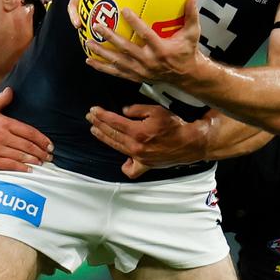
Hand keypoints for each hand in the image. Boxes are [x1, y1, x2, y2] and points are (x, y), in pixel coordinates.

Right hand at [0, 88, 52, 172]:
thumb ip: (0, 101)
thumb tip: (11, 90)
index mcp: (2, 123)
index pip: (28, 131)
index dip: (41, 139)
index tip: (50, 145)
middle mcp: (0, 136)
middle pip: (27, 145)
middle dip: (41, 151)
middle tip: (49, 156)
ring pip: (20, 155)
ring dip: (34, 160)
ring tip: (42, 162)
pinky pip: (9, 165)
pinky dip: (21, 167)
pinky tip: (29, 169)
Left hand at [84, 0, 201, 84]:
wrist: (186, 76)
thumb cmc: (188, 51)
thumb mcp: (193, 33)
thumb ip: (191, 15)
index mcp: (161, 50)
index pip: (145, 34)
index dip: (134, 22)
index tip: (123, 10)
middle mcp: (148, 61)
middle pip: (126, 48)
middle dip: (110, 37)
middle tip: (96, 25)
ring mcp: (141, 71)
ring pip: (117, 61)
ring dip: (101, 53)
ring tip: (87, 43)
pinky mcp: (136, 76)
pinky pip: (116, 72)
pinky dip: (102, 67)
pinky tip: (90, 60)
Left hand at [86, 104, 210, 177]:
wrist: (189, 143)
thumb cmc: (175, 125)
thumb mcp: (156, 110)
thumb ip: (137, 109)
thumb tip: (124, 111)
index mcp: (138, 132)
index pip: (114, 122)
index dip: (102, 115)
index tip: (93, 110)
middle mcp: (135, 147)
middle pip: (111, 134)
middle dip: (98, 124)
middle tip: (90, 117)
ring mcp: (139, 158)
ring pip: (116, 147)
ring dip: (103, 138)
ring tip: (95, 130)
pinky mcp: (145, 165)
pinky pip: (131, 170)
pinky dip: (125, 165)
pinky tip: (123, 158)